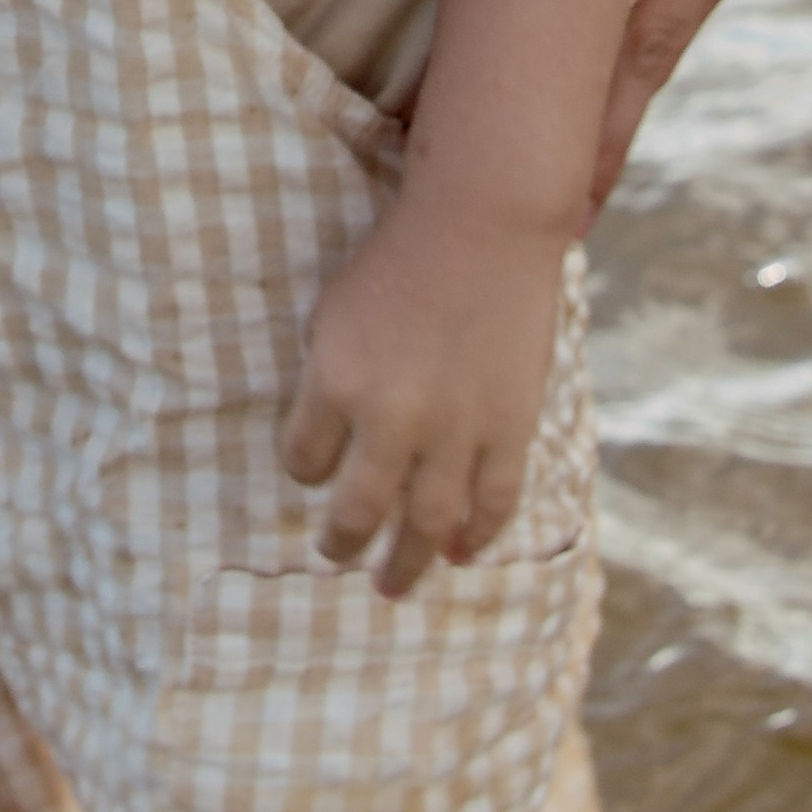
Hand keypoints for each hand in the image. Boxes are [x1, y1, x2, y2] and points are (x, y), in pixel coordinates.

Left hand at [281, 185, 563, 598]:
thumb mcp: (337, 310)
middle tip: (336, 556)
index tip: (313, 476)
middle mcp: (390, 416)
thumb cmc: (400, 261)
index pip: (303, 460)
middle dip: (342, 543)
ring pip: (425, 526)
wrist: (482, 225)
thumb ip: (331, 377)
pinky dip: (476, 537)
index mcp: (335, 380)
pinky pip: (491, 504)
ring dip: (405, 565)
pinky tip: (460, 554)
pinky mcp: (508, 429)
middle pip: (357, 510)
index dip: (306, 471)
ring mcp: (454, 429)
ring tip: (391, 586)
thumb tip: (328, 440)